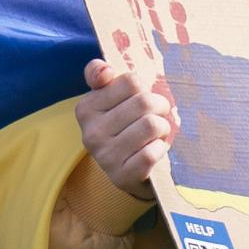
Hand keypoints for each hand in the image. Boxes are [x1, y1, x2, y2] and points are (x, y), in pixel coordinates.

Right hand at [76, 58, 174, 201]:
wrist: (128, 171)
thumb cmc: (124, 127)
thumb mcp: (109, 98)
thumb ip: (99, 74)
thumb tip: (105, 72)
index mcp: (85, 109)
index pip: (131, 82)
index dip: (145, 89)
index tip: (142, 100)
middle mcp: (91, 133)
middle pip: (144, 102)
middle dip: (160, 107)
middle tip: (158, 116)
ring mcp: (105, 157)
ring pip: (152, 125)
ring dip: (163, 128)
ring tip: (156, 134)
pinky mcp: (122, 176)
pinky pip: (152, 153)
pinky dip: (160, 149)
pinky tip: (153, 151)